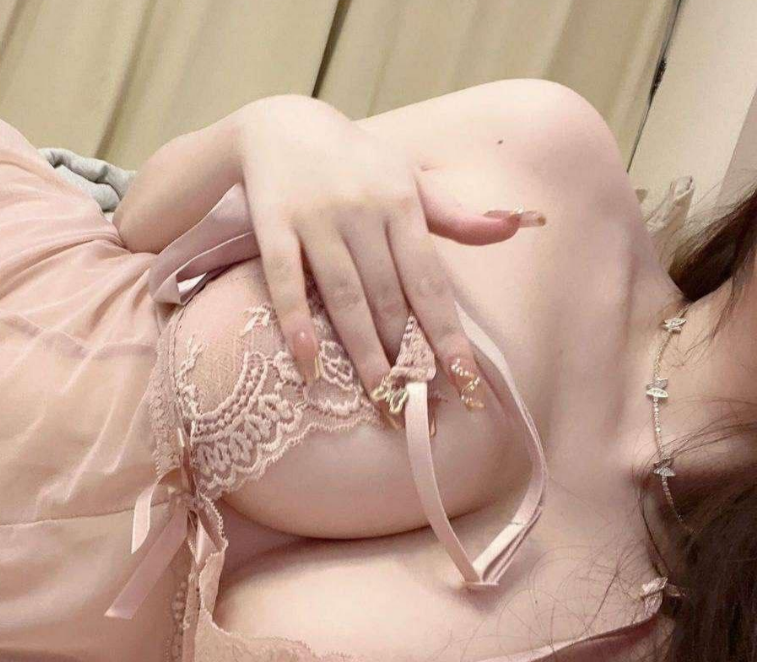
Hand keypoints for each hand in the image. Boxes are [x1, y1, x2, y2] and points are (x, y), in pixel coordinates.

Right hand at [231, 95, 544, 411]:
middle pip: (388, 298)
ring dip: (362, 352)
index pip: (430, 283)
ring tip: (379, 398)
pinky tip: (308, 364)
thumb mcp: (407, 178)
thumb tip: (517, 225)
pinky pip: (284, 281)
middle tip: (416, 411)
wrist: (280, 123)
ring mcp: (316, 219)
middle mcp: (363, 212)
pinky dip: (296, 323)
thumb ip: (455, 214)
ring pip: (344, 296)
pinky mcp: (273, 225)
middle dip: (405, 357)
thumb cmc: (354, 159)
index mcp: (401, 203)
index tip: (465, 383)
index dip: (448, 335)